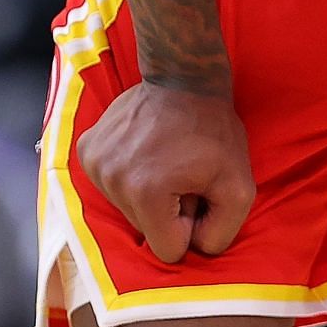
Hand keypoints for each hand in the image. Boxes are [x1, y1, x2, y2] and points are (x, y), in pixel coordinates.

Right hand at [77, 81, 254, 262]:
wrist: (182, 77)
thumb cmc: (213, 130)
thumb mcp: (239, 186)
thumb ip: (222, 233)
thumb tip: (194, 249)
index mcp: (145, 193)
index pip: (167, 249)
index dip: (189, 226)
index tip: (197, 194)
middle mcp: (111, 179)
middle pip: (145, 228)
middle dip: (167, 210)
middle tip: (183, 173)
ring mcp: (94, 163)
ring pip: (128, 208)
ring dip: (149, 193)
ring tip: (165, 160)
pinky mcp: (86, 149)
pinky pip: (111, 186)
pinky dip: (130, 175)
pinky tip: (145, 151)